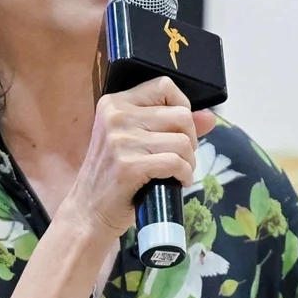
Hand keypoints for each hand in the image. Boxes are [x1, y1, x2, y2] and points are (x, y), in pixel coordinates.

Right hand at [60, 78, 218, 240]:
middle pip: (180, 116)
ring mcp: (120, 141)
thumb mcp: (137, 143)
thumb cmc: (115, 177)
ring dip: (189, 161)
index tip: (179, 129)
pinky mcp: (128, 166)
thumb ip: (172, 126)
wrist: (88, 212)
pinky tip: (177, 182)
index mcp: (114, 104)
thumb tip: (209, 116)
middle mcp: (115, 117)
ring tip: (178, 172)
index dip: (182, 107)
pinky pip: (176, 163)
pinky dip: (185, 175)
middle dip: (190, 140)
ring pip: (182, 141)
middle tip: (181, 157)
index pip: (164, 86)